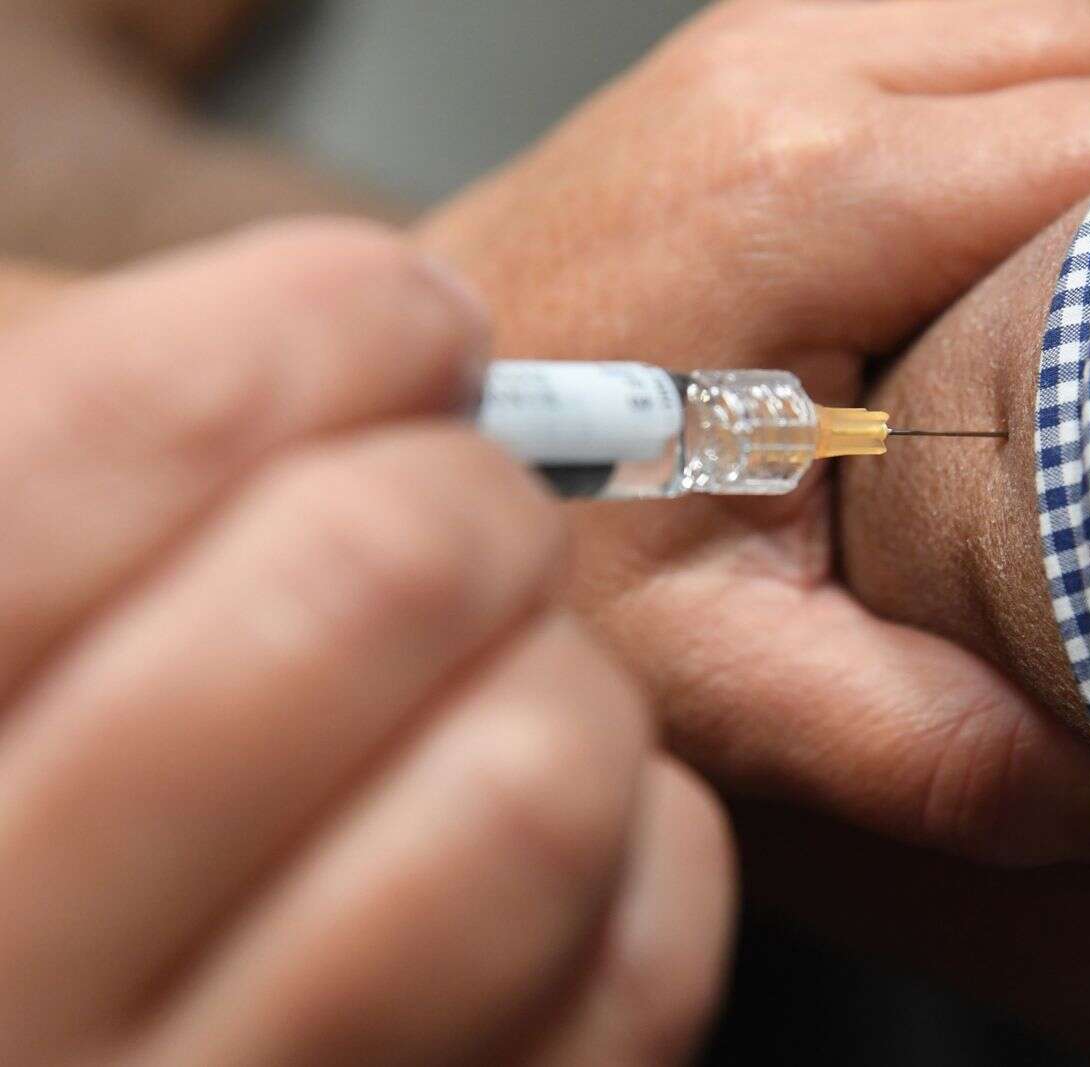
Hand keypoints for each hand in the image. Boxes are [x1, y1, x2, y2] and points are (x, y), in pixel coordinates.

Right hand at [0, 221, 732, 1065]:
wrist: (76, 1016)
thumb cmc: (35, 749)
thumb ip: (83, 450)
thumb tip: (326, 325)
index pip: (131, 423)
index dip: (324, 319)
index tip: (405, 322)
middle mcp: (17, 954)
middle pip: (381, 577)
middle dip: (475, 493)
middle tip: (467, 508)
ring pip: (535, 791)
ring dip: (567, 685)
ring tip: (505, 689)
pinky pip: (636, 971)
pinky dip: (646, 855)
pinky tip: (554, 839)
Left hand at [424, 0, 1089, 867]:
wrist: (395, 432)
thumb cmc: (528, 538)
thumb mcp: (718, 679)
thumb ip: (925, 746)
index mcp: (794, 194)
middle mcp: (787, 68)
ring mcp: (770, 39)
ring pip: (1061, 28)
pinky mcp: (763, 56)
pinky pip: (985, 38)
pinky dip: (1062, 118)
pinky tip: (1067, 234)